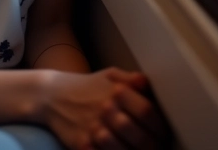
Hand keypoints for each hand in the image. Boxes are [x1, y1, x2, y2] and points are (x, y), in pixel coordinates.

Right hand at [40, 67, 169, 148]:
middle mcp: (106, 110)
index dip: (161, 127)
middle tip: (159, 149)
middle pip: (141, 137)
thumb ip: (132, 80)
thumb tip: (148, 83)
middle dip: (154, 147)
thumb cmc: (87, 86)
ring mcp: (94, 130)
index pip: (148, 112)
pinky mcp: (82, 145)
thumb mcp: (110, 75)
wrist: (52, 95)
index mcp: (117, 92)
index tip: (165, 134)